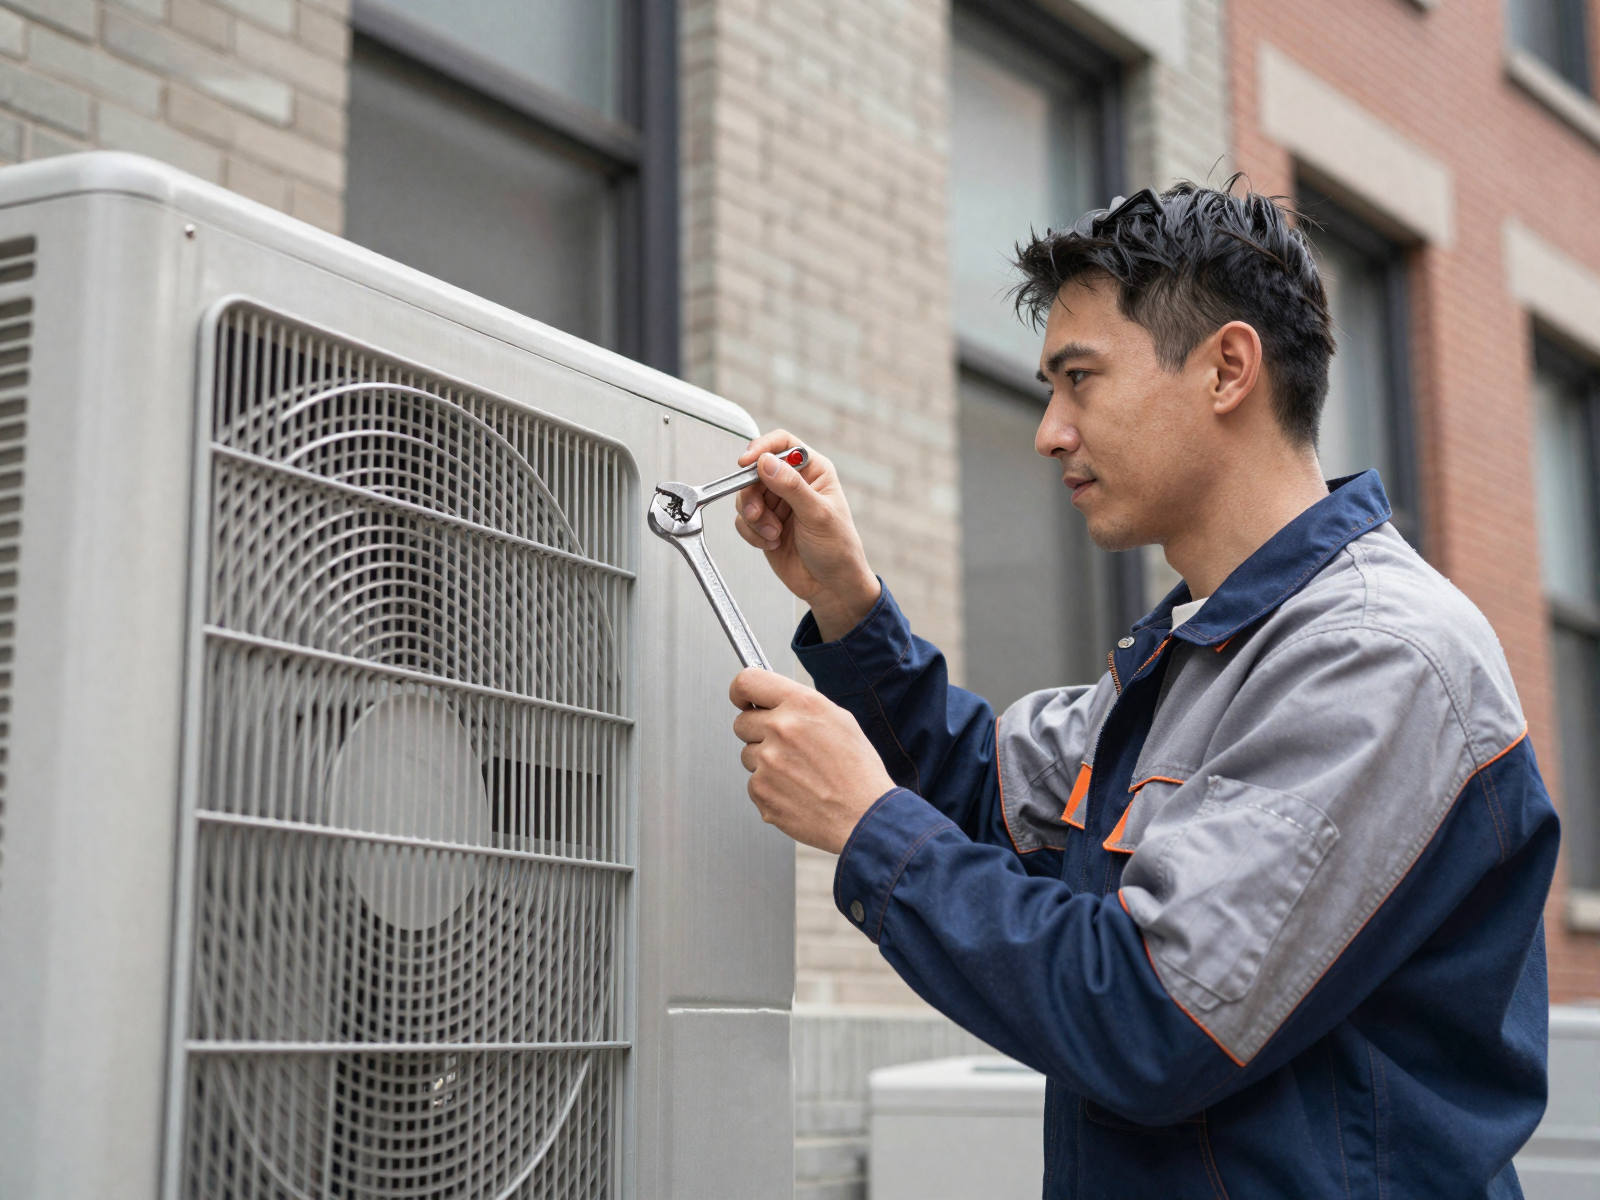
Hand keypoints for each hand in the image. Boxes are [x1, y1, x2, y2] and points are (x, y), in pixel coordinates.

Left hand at [730, 668, 894, 853]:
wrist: (864, 817)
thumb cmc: (858, 772)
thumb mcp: (840, 721)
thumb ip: (801, 706)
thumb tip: (775, 702)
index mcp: (801, 705)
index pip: (748, 682)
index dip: (740, 692)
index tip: (742, 700)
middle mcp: (781, 728)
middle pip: (742, 722)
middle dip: (758, 732)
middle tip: (785, 747)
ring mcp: (767, 761)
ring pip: (748, 754)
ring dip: (766, 762)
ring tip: (799, 774)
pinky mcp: (760, 790)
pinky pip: (753, 782)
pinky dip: (770, 788)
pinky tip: (796, 791)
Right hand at [734, 430, 881, 640]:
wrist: (831, 587)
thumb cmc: (838, 550)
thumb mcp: (817, 515)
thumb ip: (791, 487)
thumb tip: (766, 462)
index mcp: (813, 471)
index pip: (782, 444)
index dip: (762, 448)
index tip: (747, 462)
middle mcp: (793, 483)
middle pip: (756, 471)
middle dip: (753, 494)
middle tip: (758, 513)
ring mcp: (777, 504)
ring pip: (745, 496)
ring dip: (754, 518)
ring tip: (772, 534)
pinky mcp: (764, 524)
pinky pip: (743, 520)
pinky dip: (752, 533)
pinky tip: (771, 543)